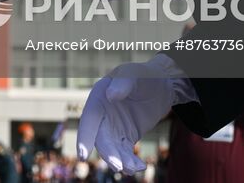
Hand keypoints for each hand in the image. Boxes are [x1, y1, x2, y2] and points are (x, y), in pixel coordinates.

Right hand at [75, 55, 196, 173]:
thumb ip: (123, 84)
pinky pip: (125, 152)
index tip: (83, 155)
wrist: (161, 84)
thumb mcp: (134, 75)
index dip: (84, 137)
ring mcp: (113, 128)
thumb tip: (111, 95)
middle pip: (101, 139)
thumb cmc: (143, 75)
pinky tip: (139, 166)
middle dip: (108, 154)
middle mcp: (102, 116)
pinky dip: (130, 161)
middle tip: (119, 165)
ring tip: (133, 168)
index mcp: (98, 98)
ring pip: (113, 149)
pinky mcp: (126, 136)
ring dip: (121, 161)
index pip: (89, 120)